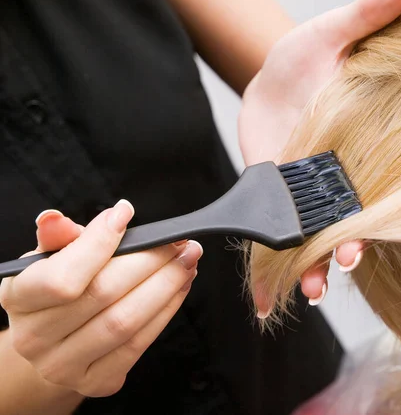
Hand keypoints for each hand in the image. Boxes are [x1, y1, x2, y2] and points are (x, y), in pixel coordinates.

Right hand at [0, 202, 200, 396]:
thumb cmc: (59, 291)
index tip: (125, 214)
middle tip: (178, 242)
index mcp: (18, 297)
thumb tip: (56, 219)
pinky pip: (139, 344)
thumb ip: (59, 238)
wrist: (56, 342)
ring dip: (166, 286)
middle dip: (150, 261)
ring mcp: (63, 365)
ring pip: (126, 321)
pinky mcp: (95, 381)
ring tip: (186, 262)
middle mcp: (34, 337)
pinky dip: (166, 311)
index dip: (98, 242)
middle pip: (103, 294)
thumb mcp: (51, 259)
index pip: (62, 275)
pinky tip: (179, 288)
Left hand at [240, 0, 400, 312]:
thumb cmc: (308, 55)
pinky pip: (275, 224)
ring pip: (312, 232)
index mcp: (359, 144)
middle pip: (345, 219)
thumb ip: (368, 16)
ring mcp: (306, 185)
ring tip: (307, 289)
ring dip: (310, 262)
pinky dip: (272, 253)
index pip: (373, 186)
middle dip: (343, 247)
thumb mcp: (334, 31)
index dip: (372, 216)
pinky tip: (267, 287)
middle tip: (339, 267)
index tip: (363, 240)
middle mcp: (337, 173)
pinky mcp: (276, 187)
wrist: (273, 74)